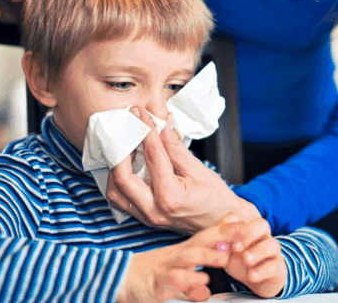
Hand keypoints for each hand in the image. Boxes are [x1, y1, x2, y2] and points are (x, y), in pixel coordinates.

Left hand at [105, 107, 261, 233]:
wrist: (221, 224)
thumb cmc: (216, 199)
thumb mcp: (199, 170)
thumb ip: (176, 147)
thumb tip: (162, 123)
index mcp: (171, 197)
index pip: (152, 156)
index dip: (145, 130)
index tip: (139, 113)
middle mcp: (154, 211)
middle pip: (122, 177)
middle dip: (121, 150)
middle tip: (126, 130)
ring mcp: (147, 218)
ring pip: (115, 193)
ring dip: (115, 168)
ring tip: (125, 147)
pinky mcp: (145, 219)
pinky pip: (121, 201)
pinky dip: (118, 182)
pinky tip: (126, 166)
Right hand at [117, 214, 236, 302]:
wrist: (118, 279)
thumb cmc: (149, 276)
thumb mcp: (173, 277)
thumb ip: (192, 283)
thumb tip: (207, 289)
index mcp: (183, 252)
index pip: (206, 236)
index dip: (224, 229)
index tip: (243, 221)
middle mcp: (176, 256)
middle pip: (200, 241)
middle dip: (221, 236)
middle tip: (240, 233)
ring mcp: (167, 268)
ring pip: (188, 257)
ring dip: (207, 257)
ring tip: (224, 258)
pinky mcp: (158, 283)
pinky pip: (174, 281)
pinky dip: (189, 282)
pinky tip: (202, 284)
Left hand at [224, 215, 286, 297]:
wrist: (258, 281)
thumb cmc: (240, 263)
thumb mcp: (226, 254)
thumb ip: (218, 246)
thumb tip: (211, 243)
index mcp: (246, 230)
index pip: (239, 217)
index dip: (229, 223)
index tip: (219, 235)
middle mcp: (262, 237)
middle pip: (262, 224)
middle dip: (248, 233)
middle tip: (236, 247)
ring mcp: (272, 252)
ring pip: (272, 244)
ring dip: (258, 251)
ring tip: (246, 260)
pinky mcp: (279, 268)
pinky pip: (275, 266)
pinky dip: (262, 270)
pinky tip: (251, 275)